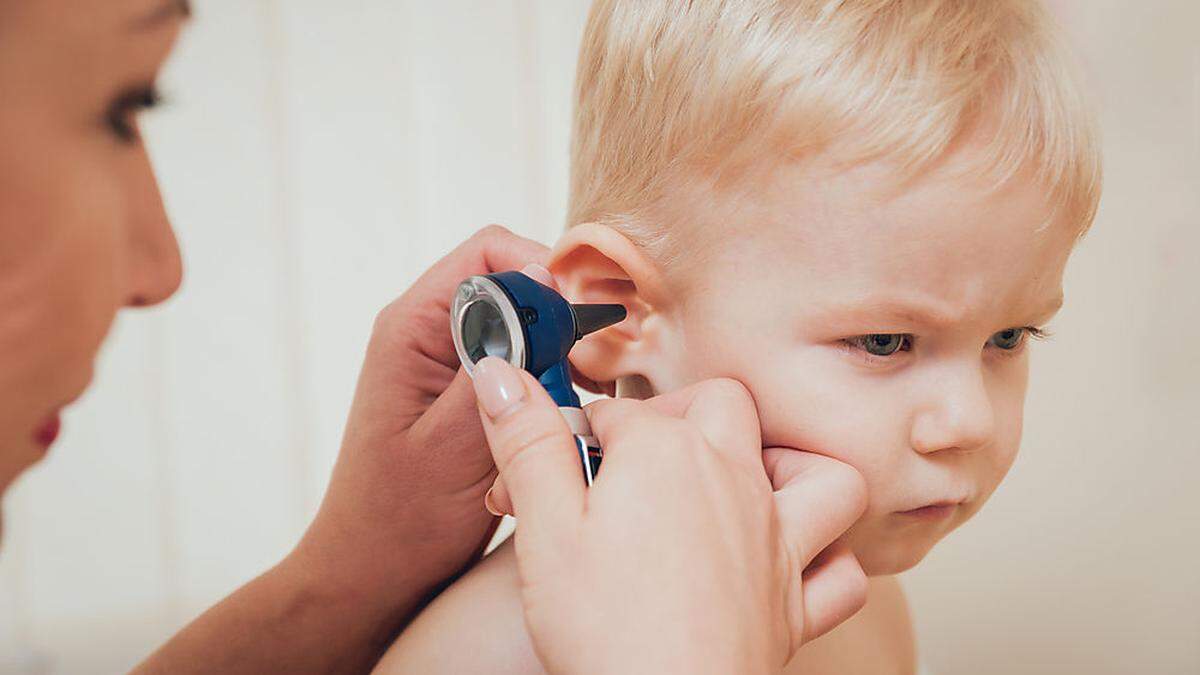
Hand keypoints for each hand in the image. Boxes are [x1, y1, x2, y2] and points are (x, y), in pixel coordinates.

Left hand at [292, 225, 550, 625]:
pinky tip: (563, 421)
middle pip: (514, 283)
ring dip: (560, 357)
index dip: (542, 271)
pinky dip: (549, 386)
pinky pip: (522, 364)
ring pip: (526, 326)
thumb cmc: (400, 519)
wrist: (375, 571)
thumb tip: (539, 297)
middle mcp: (430, 333)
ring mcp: (450, 362)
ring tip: (583, 398)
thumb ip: (496, 369)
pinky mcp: (469, 391)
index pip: (489, 253)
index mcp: (412, 328)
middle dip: (560, 318)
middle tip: (593, 368)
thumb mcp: (453, 443)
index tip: (579, 318)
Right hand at [471, 357, 867, 674]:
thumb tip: (499, 373)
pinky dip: (827, 559)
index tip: (546, 465)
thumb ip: (527, 442)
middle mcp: (732, 481)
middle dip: (678, 413)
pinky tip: (789, 561)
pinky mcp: (793, 605)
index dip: (572, 434)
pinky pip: (842, 571)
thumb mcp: (543, 526)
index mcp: (666, 453)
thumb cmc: (601, 626)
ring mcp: (775, 541)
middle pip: (722, 403)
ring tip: (739, 482)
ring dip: (787, 467)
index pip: (614, 411)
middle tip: (634, 456)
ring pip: (818, 473)